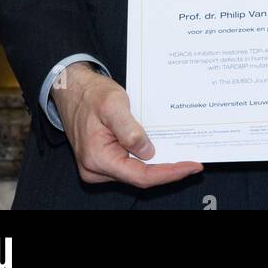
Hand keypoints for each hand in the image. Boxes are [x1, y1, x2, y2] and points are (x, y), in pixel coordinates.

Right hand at [53, 63, 203, 187]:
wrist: (73, 90)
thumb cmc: (92, 95)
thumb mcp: (114, 105)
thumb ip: (130, 130)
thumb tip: (148, 153)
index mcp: (98, 159)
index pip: (140, 176)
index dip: (169, 173)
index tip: (192, 166)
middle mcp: (96, 169)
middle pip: (140, 177)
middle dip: (168, 170)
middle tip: (194, 162)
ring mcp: (99, 167)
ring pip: (136, 172)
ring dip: (160, 165)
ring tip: (184, 155)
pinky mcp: (104, 160)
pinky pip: (130, 164)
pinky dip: (149, 159)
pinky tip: (165, 149)